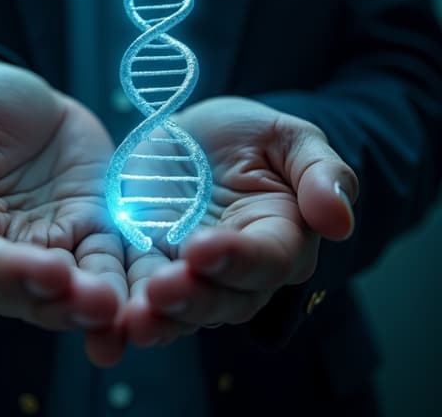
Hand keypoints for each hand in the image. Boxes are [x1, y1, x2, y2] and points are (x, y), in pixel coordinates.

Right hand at [0, 57, 126, 364]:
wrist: (23, 101)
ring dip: (101, 305)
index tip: (48, 269)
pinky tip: (155, 294)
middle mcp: (0, 253)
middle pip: (29, 290)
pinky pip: (111, 263)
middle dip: (63, 301)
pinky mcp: (91, 235)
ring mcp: (50, 247)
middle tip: (101, 304)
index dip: (10, 271)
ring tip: (129, 313)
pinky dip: (131, 282)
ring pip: (74, 289)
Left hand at [120, 96, 357, 345]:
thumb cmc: (252, 136)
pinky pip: (144, 296)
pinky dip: (130, 310)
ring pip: (185, 309)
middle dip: (194, 297)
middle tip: (161, 291)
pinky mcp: (153, 266)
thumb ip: (320, 173)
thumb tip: (340, 222)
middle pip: (226, 298)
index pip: (268, 259)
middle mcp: (239, 268)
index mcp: (280, 236)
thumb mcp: (289, 138)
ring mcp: (194, 273)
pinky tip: (113, 319)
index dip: (238, 258)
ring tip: (134, 319)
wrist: (199, 136)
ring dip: (161, 318)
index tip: (202, 248)